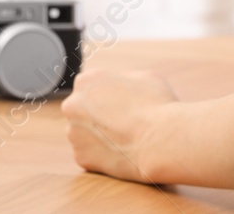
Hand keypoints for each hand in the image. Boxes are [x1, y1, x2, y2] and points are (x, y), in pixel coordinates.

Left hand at [62, 68, 178, 182]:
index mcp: (85, 81)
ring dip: (99, 137)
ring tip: (124, 140)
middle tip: (122, 124)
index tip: (122, 106)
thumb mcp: (143, 76)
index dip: (108, 97)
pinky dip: (103, 156)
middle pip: (82, 111)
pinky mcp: (81, 158)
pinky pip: (90, 155)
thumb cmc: (157, 105)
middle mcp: (72, 105)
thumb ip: (122, 79)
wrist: (161, 141)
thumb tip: (118, 85)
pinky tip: (121, 153)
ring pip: (84, 134)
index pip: (91, 88)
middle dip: (98, 117)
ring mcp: (73, 133)